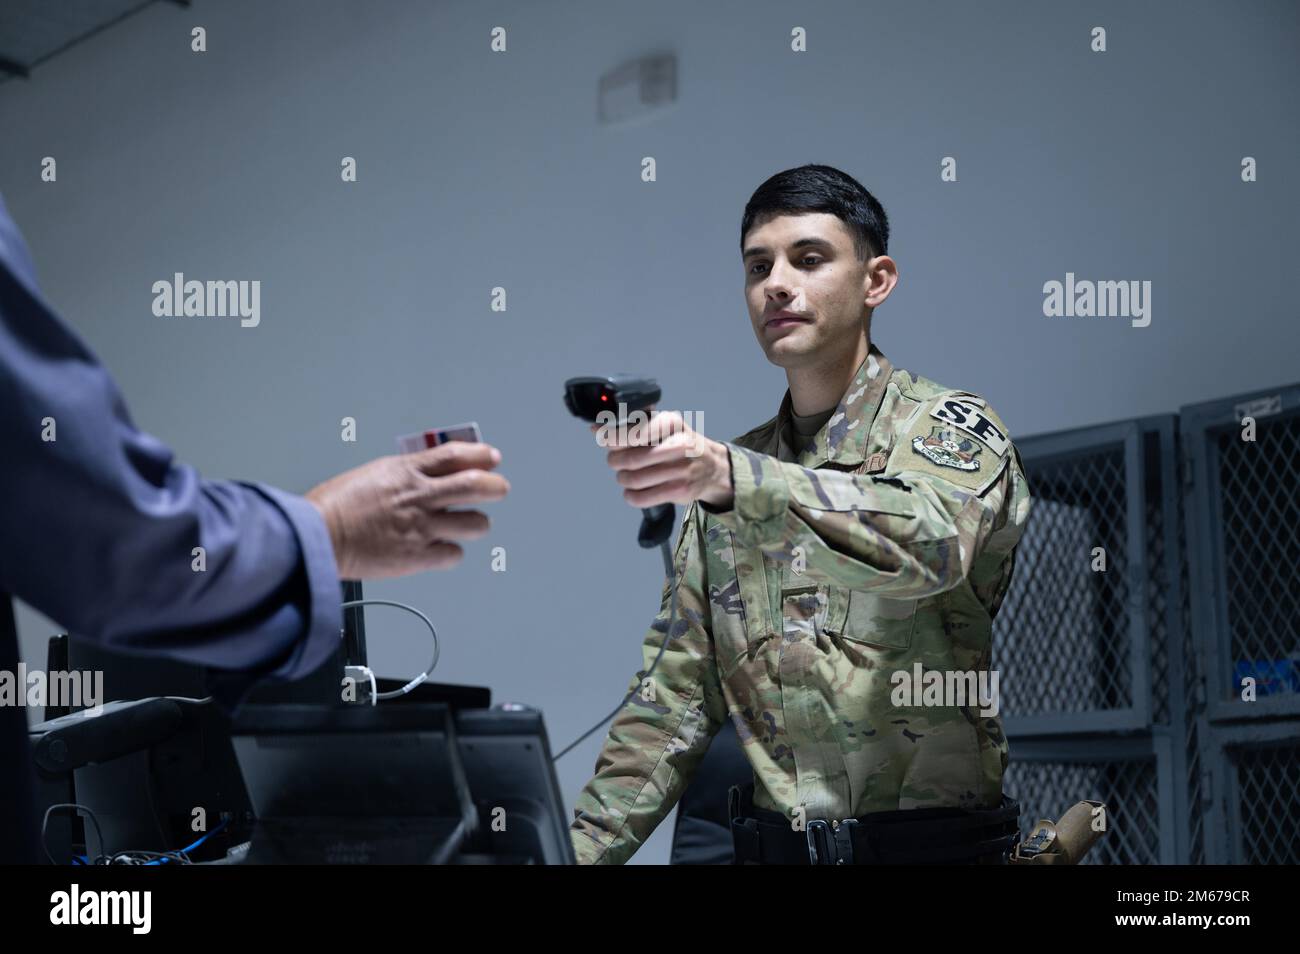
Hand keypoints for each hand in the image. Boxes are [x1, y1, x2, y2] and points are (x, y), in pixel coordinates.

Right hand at [304, 442, 508, 578]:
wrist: (316, 537)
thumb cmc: (334, 507)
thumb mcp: (372, 474)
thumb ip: (403, 473)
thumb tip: (426, 473)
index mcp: (406, 471)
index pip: (455, 455)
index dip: (480, 455)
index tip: (491, 457)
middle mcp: (419, 496)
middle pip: (476, 485)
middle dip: (495, 486)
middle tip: (499, 488)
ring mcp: (422, 526)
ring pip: (475, 523)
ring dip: (477, 524)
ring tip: (471, 524)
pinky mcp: (418, 556)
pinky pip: (454, 554)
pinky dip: (452, 553)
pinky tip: (442, 550)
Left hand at [592, 410, 733, 508]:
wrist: (713, 467)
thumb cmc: (681, 443)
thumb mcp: (664, 425)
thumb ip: (632, 424)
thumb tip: (596, 427)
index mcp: (672, 423)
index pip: (634, 431)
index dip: (611, 437)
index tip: (604, 439)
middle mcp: (679, 444)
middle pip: (631, 458)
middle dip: (615, 461)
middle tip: (615, 461)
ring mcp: (681, 469)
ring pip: (634, 479)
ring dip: (622, 479)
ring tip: (624, 476)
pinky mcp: (680, 491)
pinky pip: (643, 498)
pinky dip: (631, 496)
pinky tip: (632, 491)